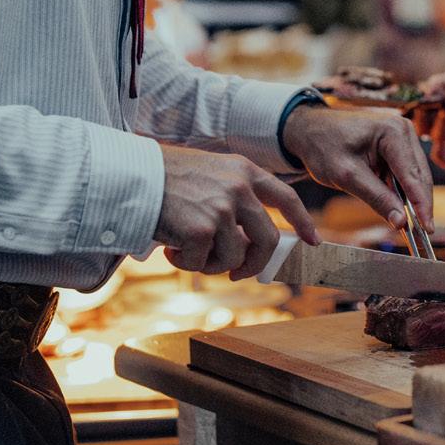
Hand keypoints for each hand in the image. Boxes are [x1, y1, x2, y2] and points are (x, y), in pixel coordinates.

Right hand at [155, 144, 317, 279]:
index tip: (312, 240)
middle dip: (253, 264)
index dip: (301, 221)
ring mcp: (223, 208)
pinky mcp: (202, 229)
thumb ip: (234, 199)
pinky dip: (186, 263)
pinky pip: (203, 264)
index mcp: (245, 171)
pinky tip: (171, 247)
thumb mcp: (211, 175)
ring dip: (209, 263)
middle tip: (236, 274)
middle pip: (267, 240)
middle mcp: (239, 188)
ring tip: (186, 249)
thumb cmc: (166, 178)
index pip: (286, 197)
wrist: (132, 176)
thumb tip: (247, 243)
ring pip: (233, 258)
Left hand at [282, 105, 433, 227]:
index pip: (412, 175)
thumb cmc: (323, 147)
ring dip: (413, 200)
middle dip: (421, 205)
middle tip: (424, 234)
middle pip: (419, 175)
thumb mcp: (347, 176)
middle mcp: (403, 129)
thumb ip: (376, 198)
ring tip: (415, 227)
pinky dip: (403, 191)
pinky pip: (405, 173)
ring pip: (415, 176)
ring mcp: (402, 136)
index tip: (427, 229)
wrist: (309, 130)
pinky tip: (401, 209)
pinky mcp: (398, 145)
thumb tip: (400, 221)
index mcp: (393, 131)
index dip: (421, 204)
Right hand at [419, 69, 444, 170]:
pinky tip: (441, 139)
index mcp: (442, 106)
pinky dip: (440, 154)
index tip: (414, 100)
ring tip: (439, 117)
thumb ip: (444, 80)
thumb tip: (426, 88)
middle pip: (422, 128)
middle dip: (419, 119)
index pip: (420, 111)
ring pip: (432, 143)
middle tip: (424, 108)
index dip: (414, 108)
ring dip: (429, 133)